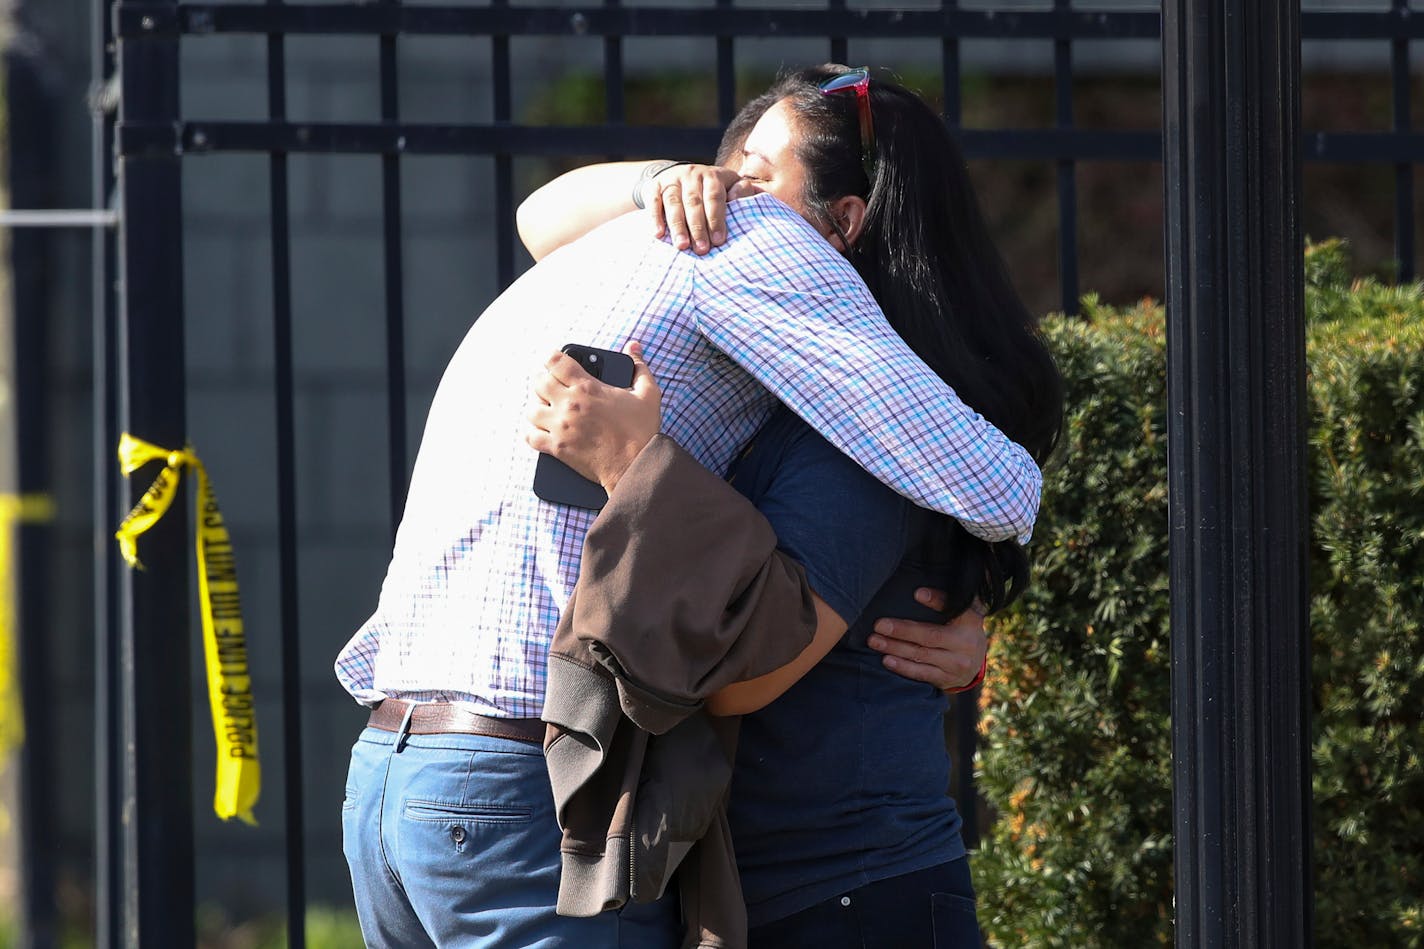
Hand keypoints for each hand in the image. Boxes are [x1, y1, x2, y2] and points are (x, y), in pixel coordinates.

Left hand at [526, 341, 661, 494]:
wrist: (636, 465)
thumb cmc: (641, 430)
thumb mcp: (648, 394)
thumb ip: (639, 366)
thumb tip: (634, 346)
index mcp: (587, 387)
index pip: (555, 361)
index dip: (552, 358)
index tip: (555, 361)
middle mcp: (569, 404)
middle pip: (538, 382)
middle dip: (542, 380)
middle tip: (549, 384)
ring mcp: (560, 427)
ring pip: (531, 409)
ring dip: (536, 406)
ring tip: (545, 408)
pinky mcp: (557, 447)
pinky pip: (530, 436)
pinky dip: (531, 432)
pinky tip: (539, 430)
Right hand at [645, 164, 744, 254]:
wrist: (680, 176)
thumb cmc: (712, 190)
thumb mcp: (730, 186)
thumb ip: (742, 192)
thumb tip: (751, 198)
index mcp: (713, 176)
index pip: (715, 197)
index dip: (717, 219)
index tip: (719, 241)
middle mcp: (692, 174)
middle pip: (694, 202)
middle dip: (698, 227)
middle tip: (701, 250)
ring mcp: (672, 179)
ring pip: (674, 202)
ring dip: (677, 225)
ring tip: (681, 246)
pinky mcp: (654, 185)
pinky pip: (654, 201)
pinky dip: (655, 217)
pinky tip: (658, 234)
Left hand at [867, 587, 987, 691]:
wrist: (974, 664)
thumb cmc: (961, 630)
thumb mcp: (961, 613)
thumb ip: (944, 601)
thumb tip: (918, 593)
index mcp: (970, 622)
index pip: (953, 609)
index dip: (936, 600)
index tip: (917, 593)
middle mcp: (965, 644)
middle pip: (930, 636)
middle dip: (902, 631)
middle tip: (879, 625)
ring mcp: (956, 665)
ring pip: (921, 655)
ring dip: (895, 648)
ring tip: (875, 641)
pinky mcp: (946, 679)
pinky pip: (921, 673)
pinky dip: (903, 667)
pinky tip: (887, 660)